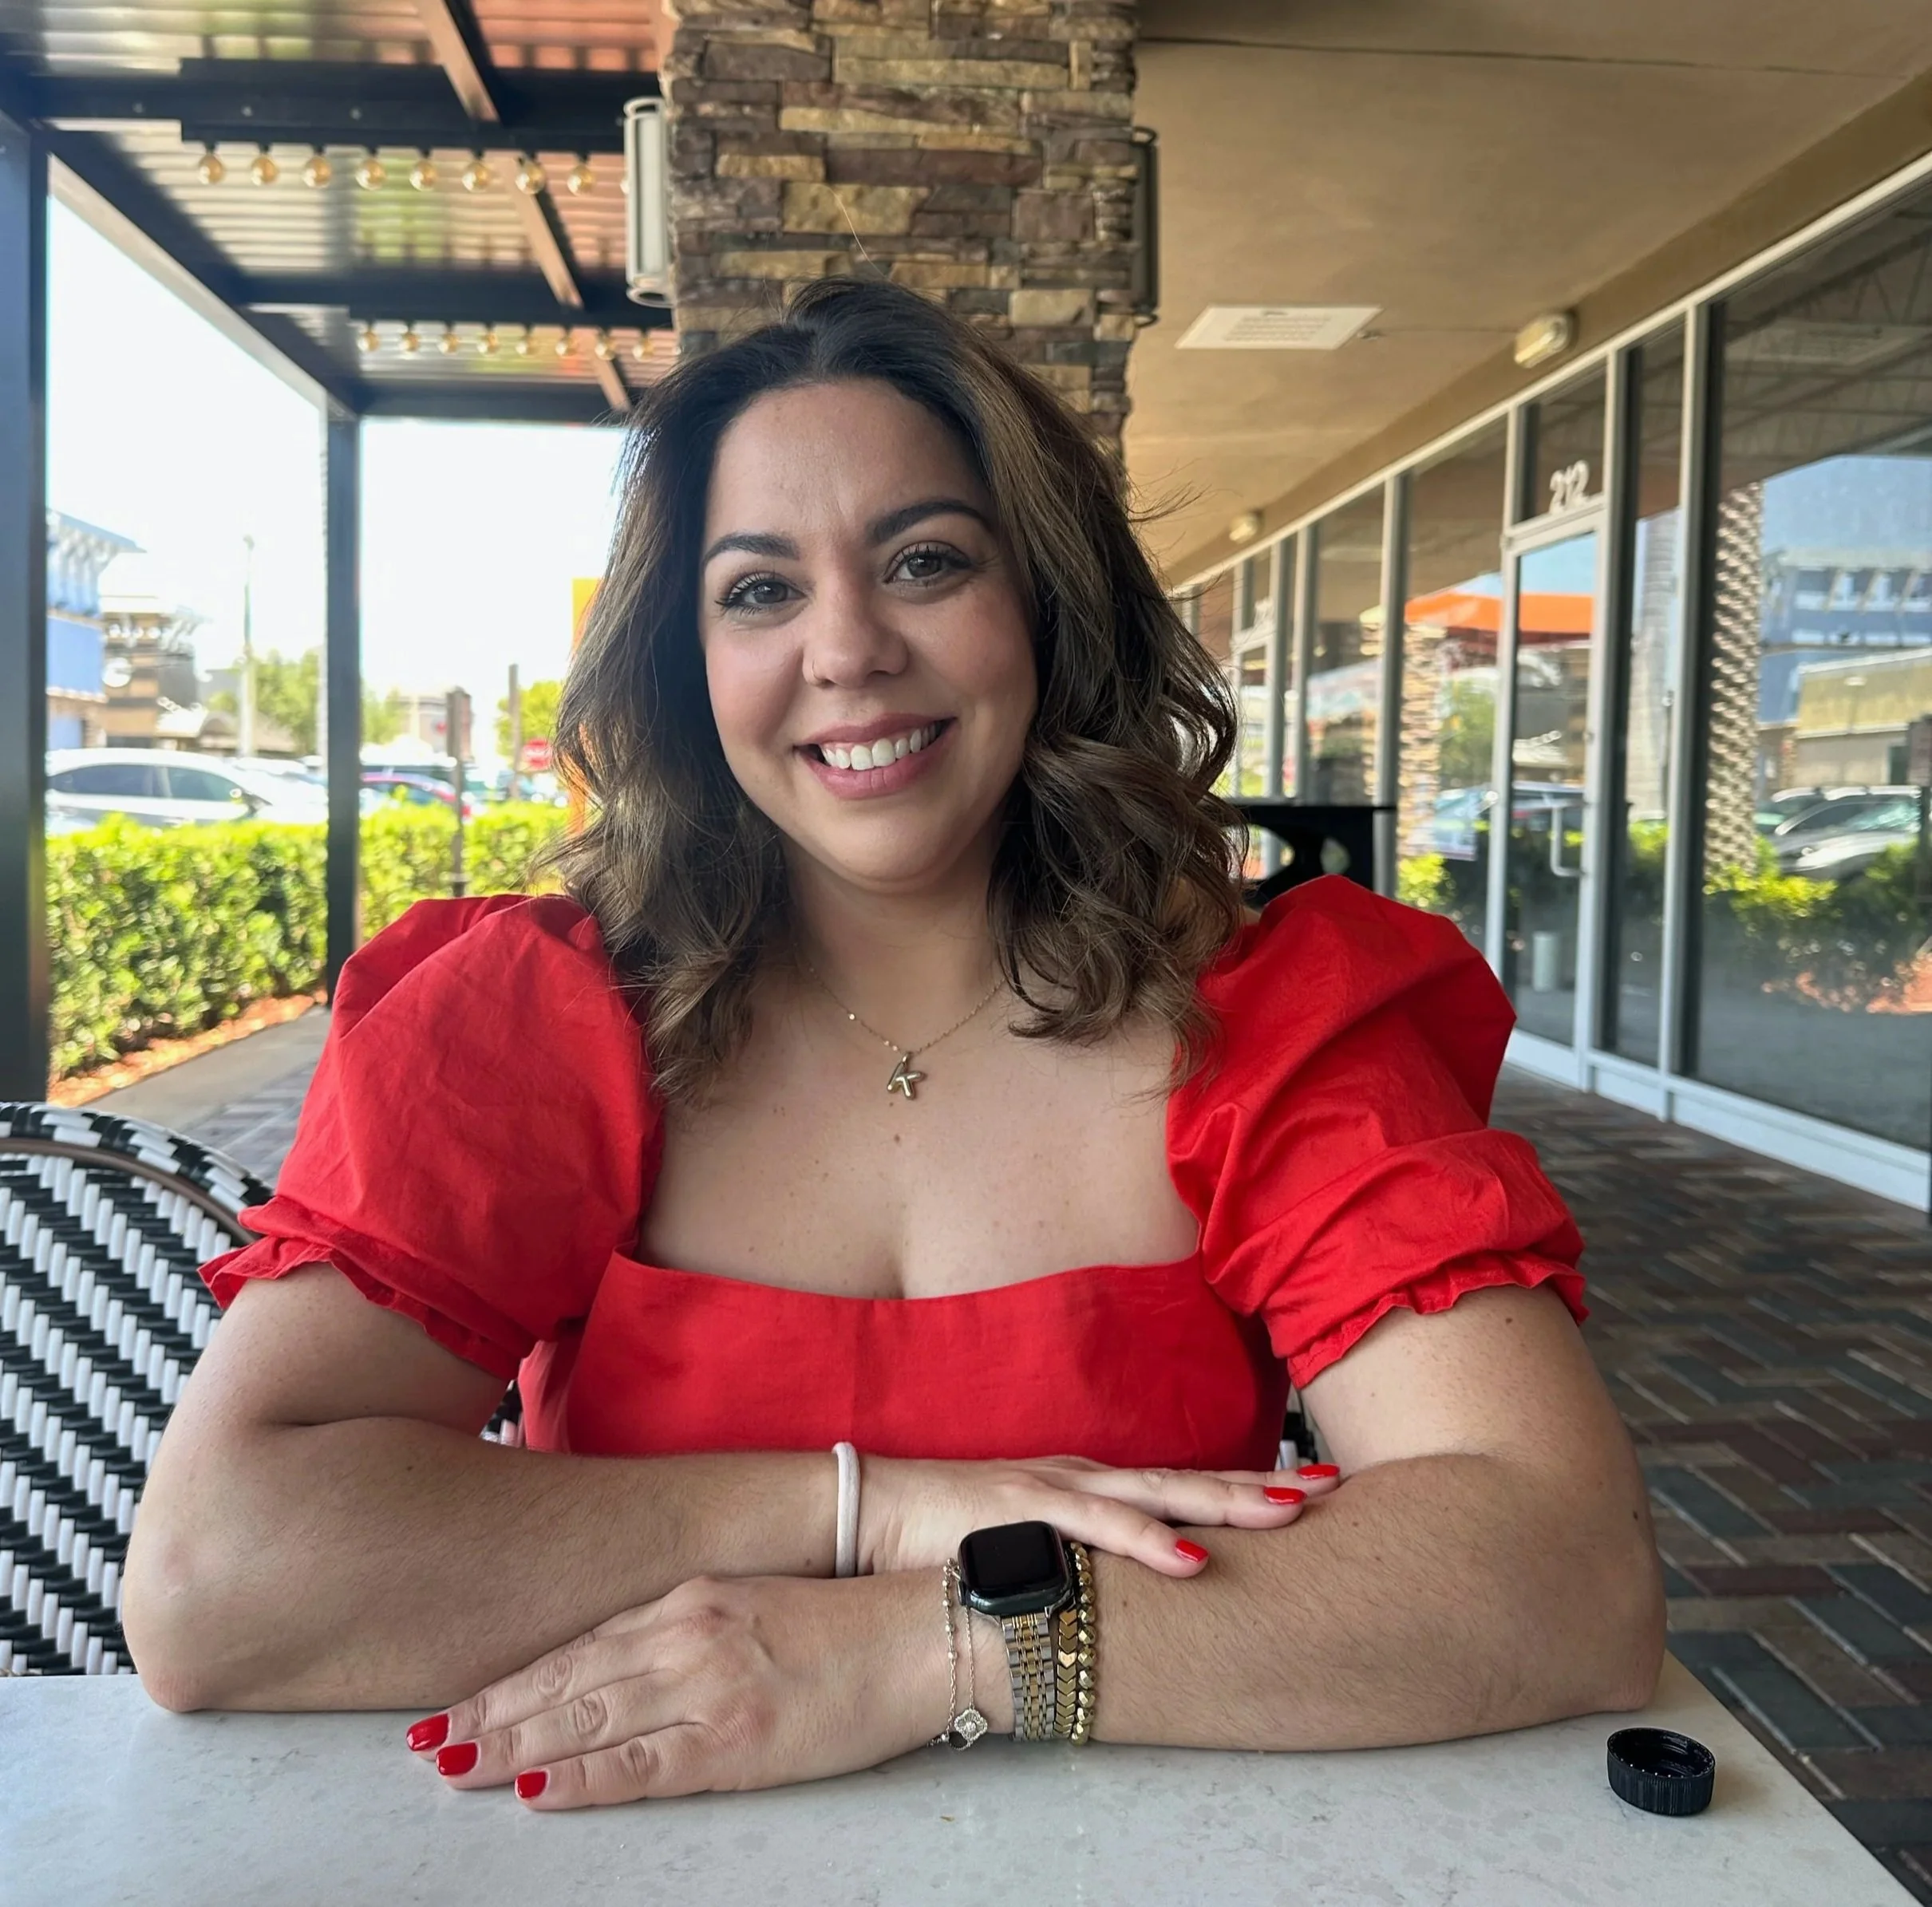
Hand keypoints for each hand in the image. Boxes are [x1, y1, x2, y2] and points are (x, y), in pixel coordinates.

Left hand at [412, 1572, 945, 1807]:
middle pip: (566, 1681)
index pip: (580, 1646)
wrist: (925, 1632)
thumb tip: (621, 1664)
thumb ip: (687, 1627)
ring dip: (511, 1746)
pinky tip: (532, 1792)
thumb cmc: (847, 1624)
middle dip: (490, 1715)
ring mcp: (708, 1685)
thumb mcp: (753, 1606)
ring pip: (586, 1720)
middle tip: (425, 1744)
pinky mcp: (736, 1738)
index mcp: (690, 1599)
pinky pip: (640, 1766)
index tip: (460, 1704)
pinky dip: (579, 1779)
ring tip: (453, 1768)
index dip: (513, 1680)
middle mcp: (686, 1634)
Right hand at [859, 1453, 1341, 1577]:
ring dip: (1228, 1504)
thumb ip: (1082, 1557)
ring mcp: (1061, 1487)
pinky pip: (1099, 1529)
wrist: (877, 1508)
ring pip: (1162, 1495)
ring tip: (1291, 1513)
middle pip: (1193, 1482)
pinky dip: (1149, 1542)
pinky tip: (1192, 1558)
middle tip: (1337, 1490)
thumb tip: (1134, 1587)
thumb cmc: (954, 1532)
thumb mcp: (1033, 1543)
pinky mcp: (1026, 1507)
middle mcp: (1089, 1479)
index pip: (1187, 1488)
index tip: (1317, 1493)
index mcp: (1094, 1487)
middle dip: (1265, 1487)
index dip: (1251, 1489)